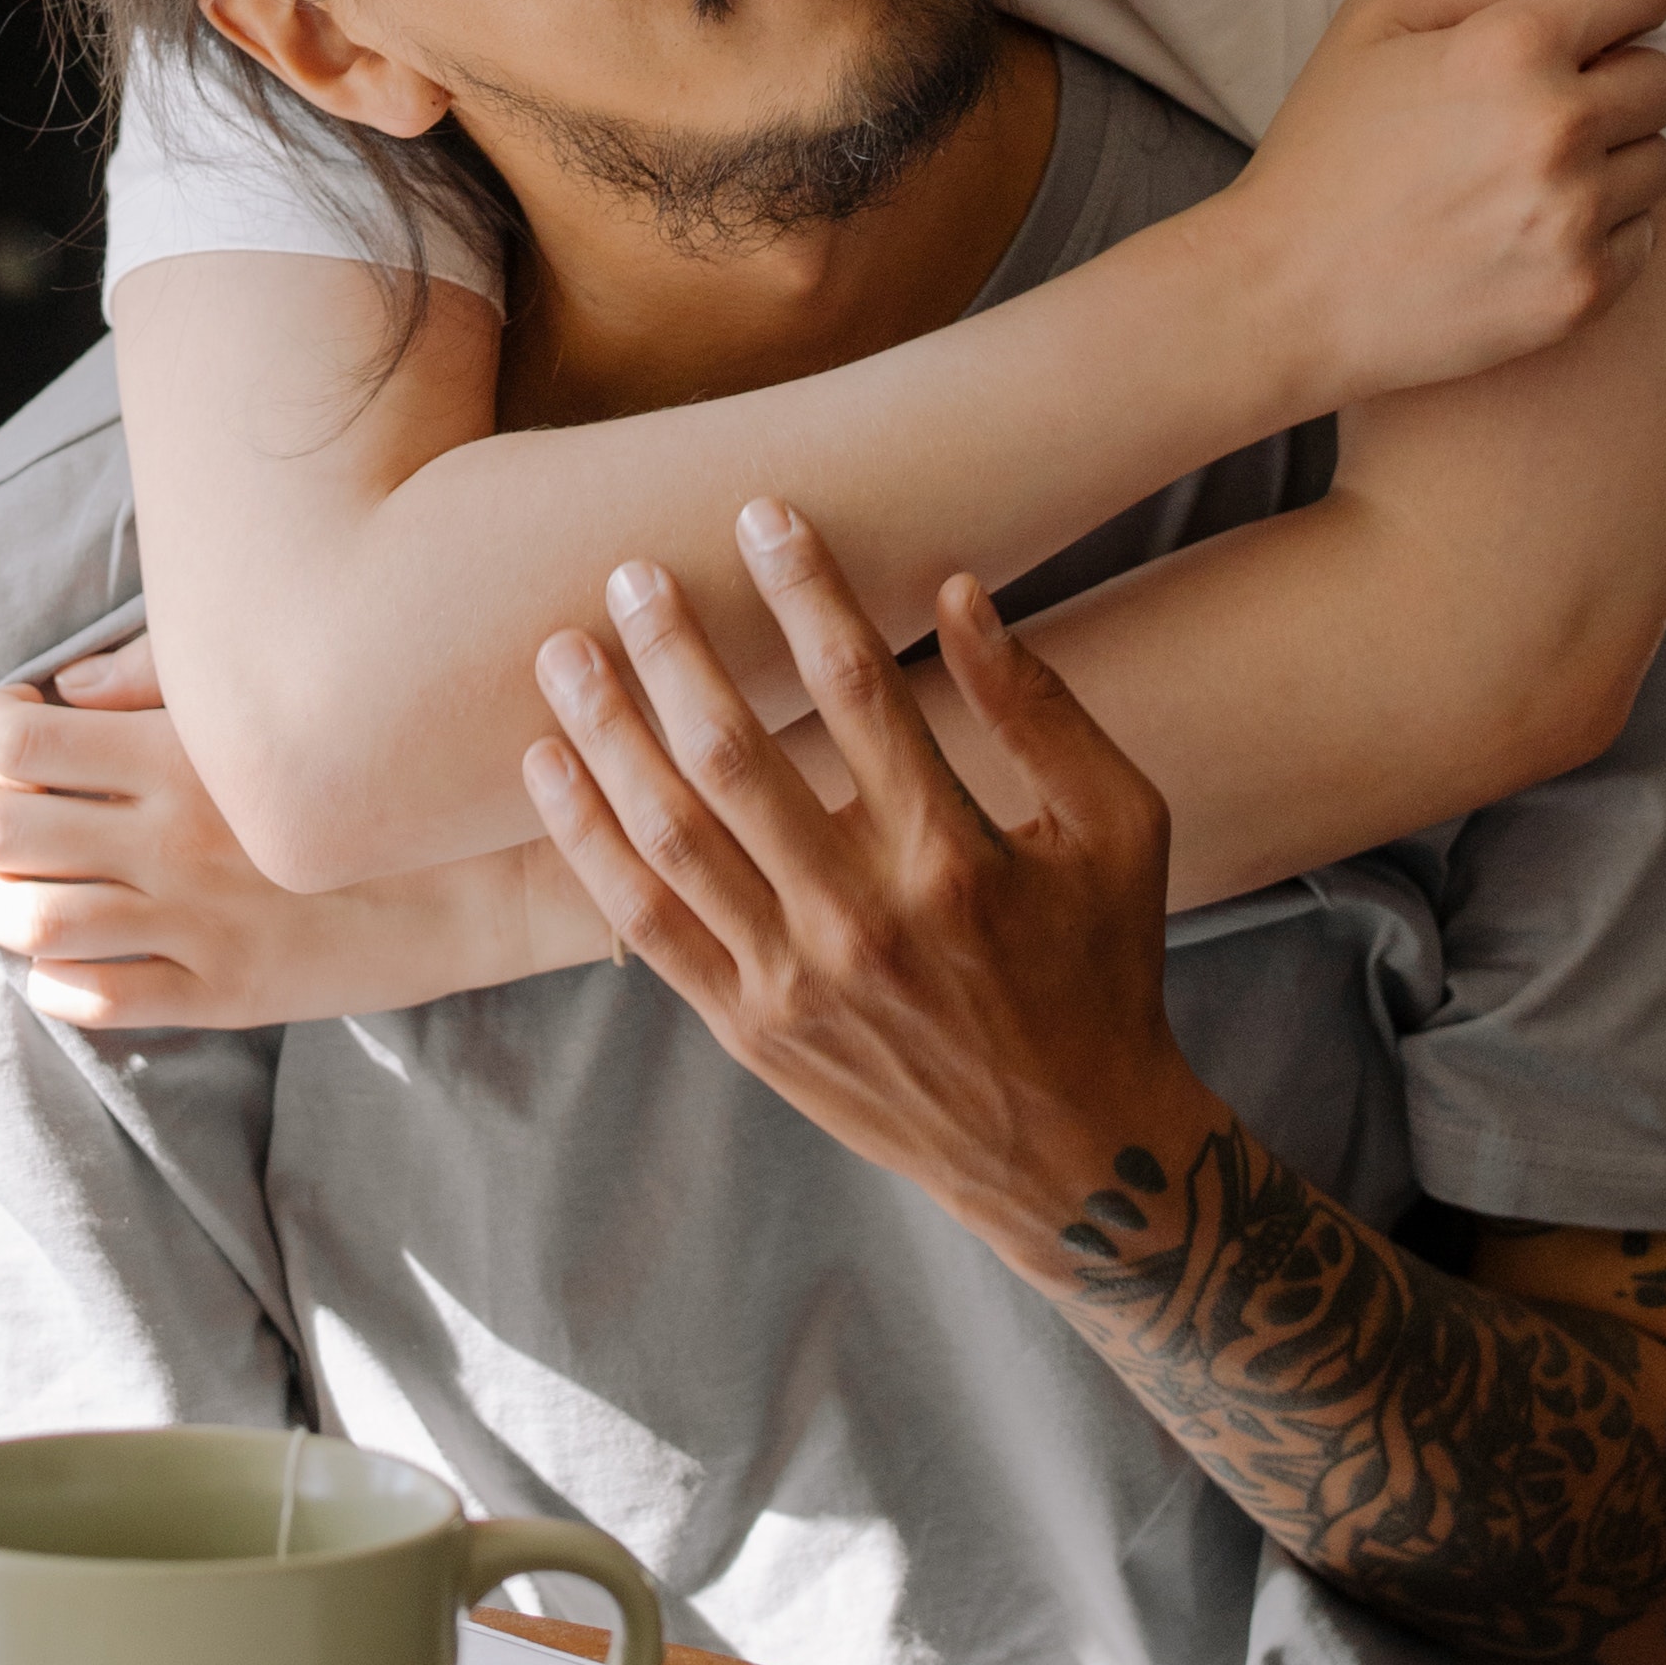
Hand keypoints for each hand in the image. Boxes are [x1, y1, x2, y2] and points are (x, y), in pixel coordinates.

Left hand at [0, 636, 597, 1026]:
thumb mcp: (275, 703)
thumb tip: (64, 691)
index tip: (8, 735)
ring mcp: (194, 921)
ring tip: (6, 892)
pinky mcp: (223, 991)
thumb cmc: (380, 764)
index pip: (18, 738)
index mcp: (180, 752)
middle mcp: (172, 837)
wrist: (488, 872)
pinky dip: (51, 979)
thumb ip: (163, 684)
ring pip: (29, 920)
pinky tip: (68, 956)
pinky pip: (91, 1001)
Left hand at [519, 501, 1222, 1249]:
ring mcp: (793, 979)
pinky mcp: (746, 1025)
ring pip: (670, 835)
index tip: (763, 516)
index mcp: (957, 857)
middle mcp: (863, 918)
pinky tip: (549, 765)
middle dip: (675, 653)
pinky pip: (643, 922)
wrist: (1062, 1148)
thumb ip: (1040, 706)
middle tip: (628, 572)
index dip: (807, 593)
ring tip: (563, 652)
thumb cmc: (1099, 964)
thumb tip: (959, 587)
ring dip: (607, 734)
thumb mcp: (1116, 827)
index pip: (863, 692)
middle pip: (737, 757)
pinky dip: (588, 840)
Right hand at [1224, 0, 1665, 405]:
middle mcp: (1556, 126)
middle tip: (1525, 131)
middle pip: (1659, 79)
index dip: (1619, 5)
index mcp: (1510, 49)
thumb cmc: (1311, 166)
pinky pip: (1638, 241)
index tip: (1592, 36)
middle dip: (1603, 93)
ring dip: (1602, 169)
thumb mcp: (1360, 32)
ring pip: (1652, 163)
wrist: (1271, 303)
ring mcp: (1572, 216)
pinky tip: (1519, 244)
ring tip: (1516, 193)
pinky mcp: (1577, 291)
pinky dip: (1592, 240)